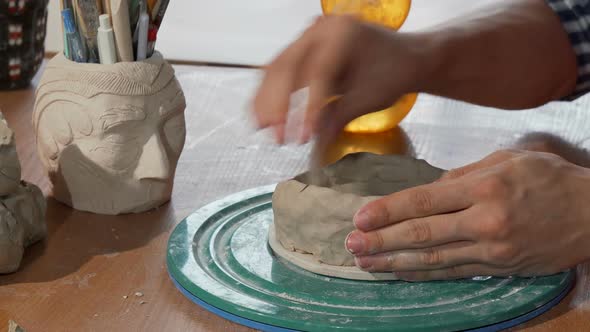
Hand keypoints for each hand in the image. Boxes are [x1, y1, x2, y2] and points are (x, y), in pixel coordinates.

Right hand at [252, 15, 428, 143]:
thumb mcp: (369, 98)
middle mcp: (321, 29)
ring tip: (263, 128)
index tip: (303, 136)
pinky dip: (272, 93)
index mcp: (343, 33)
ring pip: (278, 68)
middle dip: (278, 104)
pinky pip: (281, 70)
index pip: (318, 72)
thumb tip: (314, 144)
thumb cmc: (394, 73)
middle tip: (277, 135)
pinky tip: (264, 115)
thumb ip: (338, 117)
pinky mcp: (304, 50)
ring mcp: (310, 37)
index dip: (307, 107)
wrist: (406, 58)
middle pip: (288, 65)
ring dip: (268, 100)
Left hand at [345, 150, 589, 280]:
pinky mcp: (499, 268)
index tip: (360, 217)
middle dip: (381, 240)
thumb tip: (428, 188)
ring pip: (433, 258)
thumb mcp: (506, 160)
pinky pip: (453, 272)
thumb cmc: (549, 179)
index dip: (388, 210)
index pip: (423, 200)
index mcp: (483, 186)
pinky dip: (423, 272)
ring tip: (366, 263)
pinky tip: (399, 271)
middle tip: (351, 245)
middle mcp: (485, 220)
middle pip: (422, 233)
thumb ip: (462, 173)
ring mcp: (492, 249)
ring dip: (394, 261)